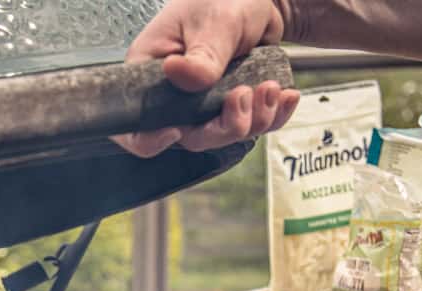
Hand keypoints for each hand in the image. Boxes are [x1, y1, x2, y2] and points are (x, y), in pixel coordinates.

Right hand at [116, 0, 300, 156]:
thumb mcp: (215, 21)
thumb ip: (203, 55)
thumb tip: (180, 75)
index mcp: (153, 73)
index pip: (137, 123)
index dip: (151, 138)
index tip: (176, 130)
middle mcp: (174, 94)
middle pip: (190, 136)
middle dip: (223, 126)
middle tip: (243, 95)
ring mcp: (203, 103)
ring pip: (223, 134)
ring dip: (254, 119)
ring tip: (270, 87)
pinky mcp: (230, 104)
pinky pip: (250, 124)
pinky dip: (271, 116)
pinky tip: (284, 96)